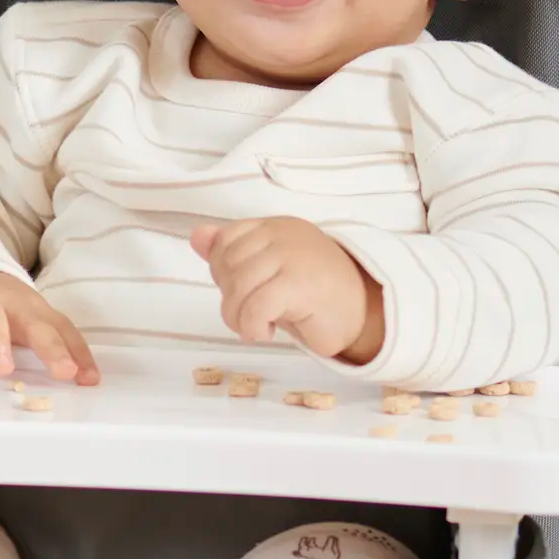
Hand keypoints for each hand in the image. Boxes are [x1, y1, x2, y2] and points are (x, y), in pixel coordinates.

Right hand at [0, 268, 100, 385]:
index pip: (61, 329)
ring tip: (2, 369)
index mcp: (33, 309)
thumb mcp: (33, 322)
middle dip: (50, 347)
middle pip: (32, 323)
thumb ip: (60, 346)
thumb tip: (90, 379)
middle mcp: (8, 305)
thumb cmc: (3, 308)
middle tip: (63, 371)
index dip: (77, 352)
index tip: (88, 378)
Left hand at [190, 218, 385, 363]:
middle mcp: (283, 233)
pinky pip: (256, 305)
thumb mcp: (267, 274)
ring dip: (239, 317)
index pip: (226, 239)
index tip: (243, 294)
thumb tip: (197, 236)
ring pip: (239, 285)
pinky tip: (267, 332)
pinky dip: (253, 326)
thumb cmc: (313, 297)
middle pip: (228, 263)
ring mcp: (293, 255)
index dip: (223, 272)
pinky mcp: (300, 282)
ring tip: (256, 327)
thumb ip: (232, 255)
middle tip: (248, 317)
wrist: (362, 315)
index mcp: (275, 227)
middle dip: (229, 298)